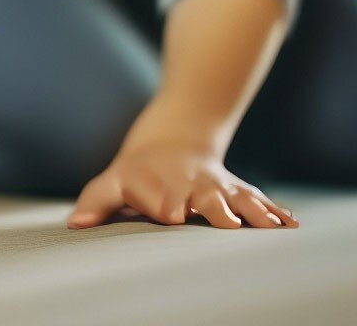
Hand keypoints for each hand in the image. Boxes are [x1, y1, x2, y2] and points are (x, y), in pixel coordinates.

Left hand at [67, 140, 298, 229]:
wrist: (173, 136)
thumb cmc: (137, 172)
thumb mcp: (113, 180)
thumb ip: (96, 201)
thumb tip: (75, 224)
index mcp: (158, 185)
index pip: (159, 197)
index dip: (165, 205)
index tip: (172, 216)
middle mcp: (188, 185)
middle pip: (203, 197)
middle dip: (213, 209)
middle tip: (225, 222)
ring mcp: (214, 187)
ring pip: (235, 197)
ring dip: (251, 212)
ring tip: (269, 228)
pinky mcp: (235, 190)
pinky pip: (256, 200)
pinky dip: (273, 211)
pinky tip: (289, 225)